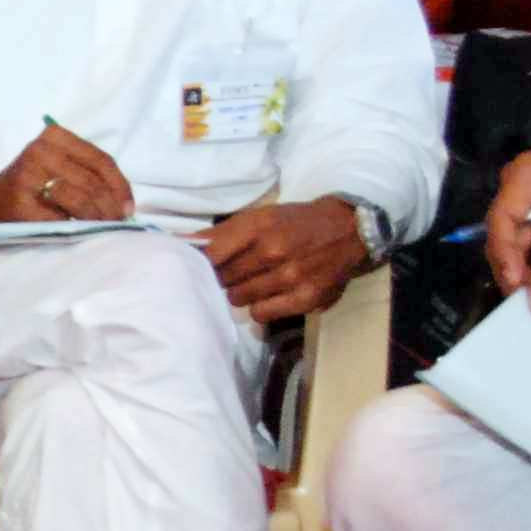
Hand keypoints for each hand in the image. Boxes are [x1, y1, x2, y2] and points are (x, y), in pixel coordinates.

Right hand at [0, 121, 134, 226]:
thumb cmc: (28, 185)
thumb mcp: (55, 164)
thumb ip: (86, 172)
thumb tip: (125, 202)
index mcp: (52, 137)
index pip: (101, 160)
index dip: (121, 186)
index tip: (128, 206)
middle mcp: (39, 152)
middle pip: (93, 182)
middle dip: (111, 207)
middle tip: (118, 222)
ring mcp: (28, 177)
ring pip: (81, 200)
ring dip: (98, 219)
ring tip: (103, 227)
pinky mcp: (21, 203)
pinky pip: (62, 219)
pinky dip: (76, 228)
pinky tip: (80, 232)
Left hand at [200, 197, 368, 323]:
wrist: (348, 230)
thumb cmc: (296, 222)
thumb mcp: (260, 216)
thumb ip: (221, 232)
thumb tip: (182, 243)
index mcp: (259, 226)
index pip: (211, 254)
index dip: (203, 263)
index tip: (203, 265)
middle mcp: (274, 251)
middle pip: (223, 278)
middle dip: (224, 277)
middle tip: (236, 273)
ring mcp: (291, 277)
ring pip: (238, 298)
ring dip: (241, 292)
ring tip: (254, 283)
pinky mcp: (306, 299)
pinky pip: (261, 314)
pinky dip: (260, 308)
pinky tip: (268, 296)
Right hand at [489, 149, 530, 317]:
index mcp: (527, 176)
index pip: (502, 220)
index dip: (504, 255)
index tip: (514, 286)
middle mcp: (521, 183)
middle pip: (503, 229)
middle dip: (510, 263)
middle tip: (518, 297)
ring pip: (513, 239)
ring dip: (519, 266)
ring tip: (526, 296)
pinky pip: (528, 240)